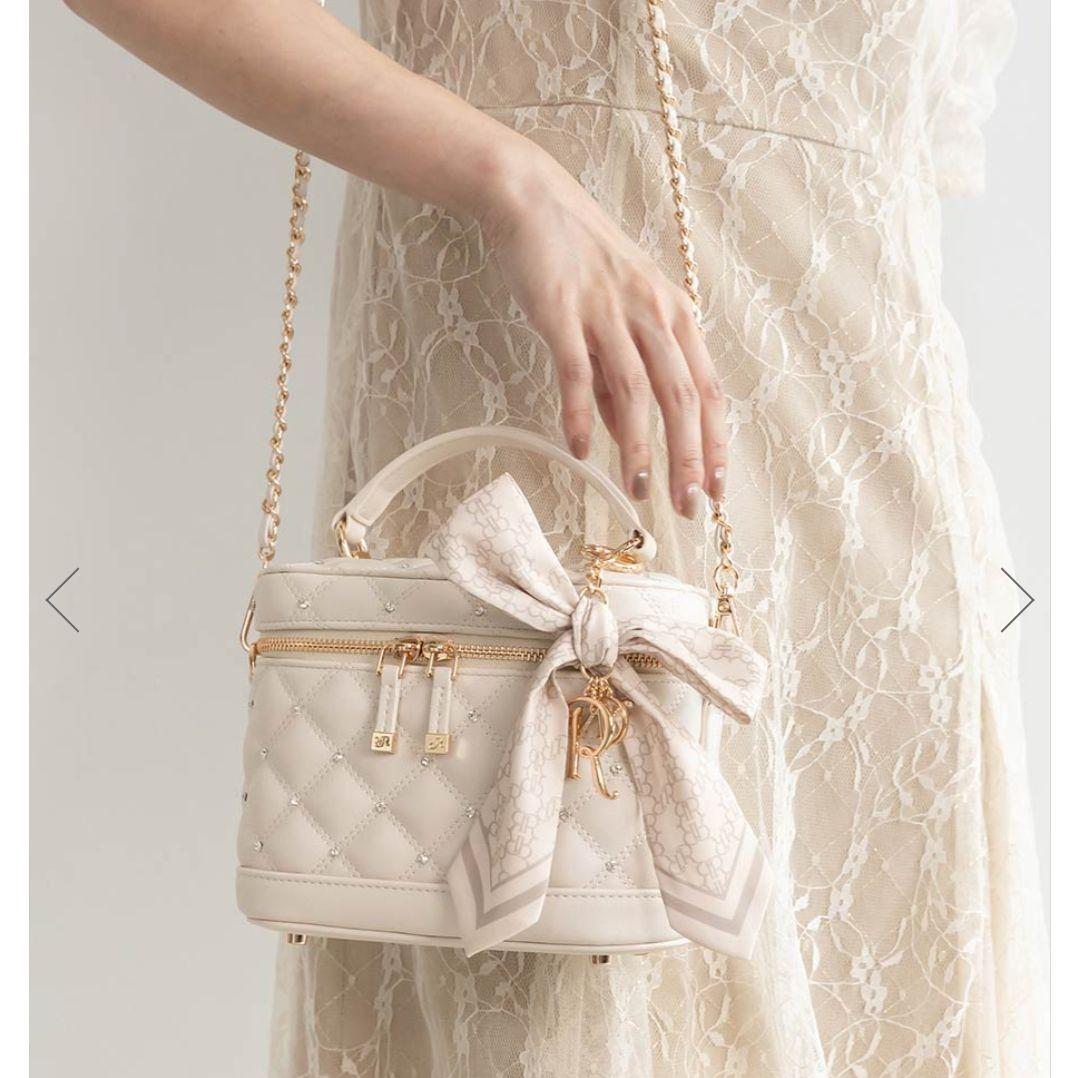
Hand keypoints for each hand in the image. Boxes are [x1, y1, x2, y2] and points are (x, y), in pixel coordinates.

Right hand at [477, 144, 726, 516]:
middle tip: (688, 507)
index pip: (709, 390)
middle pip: (683, 397)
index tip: (717, 490)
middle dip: (689, 459)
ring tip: (639, 492)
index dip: (716, 444)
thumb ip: (624, 380)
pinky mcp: (563, 311)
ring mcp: (609, 311)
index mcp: (675, 316)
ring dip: (641, 448)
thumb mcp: (619, 317)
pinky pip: (578, 371)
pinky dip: (582, 415)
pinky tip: (581, 451)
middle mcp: (652, 314)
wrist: (534, 201)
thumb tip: (628, 439)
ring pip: (637, 391)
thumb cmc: (581, 262)